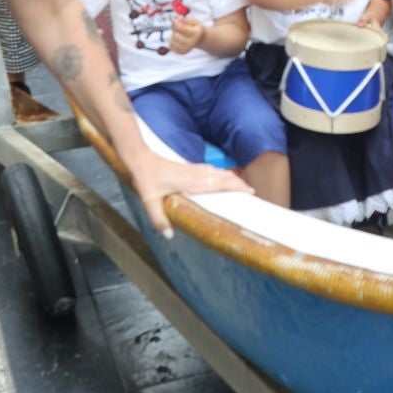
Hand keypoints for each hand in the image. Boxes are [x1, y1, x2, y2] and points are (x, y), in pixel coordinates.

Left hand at [130, 152, 251, 235]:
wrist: (141, 158)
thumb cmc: (146, 178)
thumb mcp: (149, 200)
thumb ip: (159, 218)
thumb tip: (169, 235)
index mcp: (191, 182)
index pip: (219, 182)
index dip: (236, 185)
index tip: (250, 191)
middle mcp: (197, 174)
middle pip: (224, 176)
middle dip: (239, 182)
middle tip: (252, 192)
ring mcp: (194, 169)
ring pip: (219, 172)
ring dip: (232, 177)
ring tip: (242, 187)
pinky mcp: (190, 167)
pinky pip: (212, 171)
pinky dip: (222, 175)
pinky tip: (223, 178)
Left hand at [168, 16, 205, 55]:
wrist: (200, 38)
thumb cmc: (194, 28)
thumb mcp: (193, 21)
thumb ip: (184, 20)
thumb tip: (174, 21)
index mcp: (196, 33)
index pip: (182, 28)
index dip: (176, 23)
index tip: (173, 20)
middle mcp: (193, 42)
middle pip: (176, 36)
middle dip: (174, 30)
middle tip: (178, 28)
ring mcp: (187, 48)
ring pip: (172, 42)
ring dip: (173, 36)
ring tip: (178, 34)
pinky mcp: (182, 52)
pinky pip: (171, 46)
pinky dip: (172, 42)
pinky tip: (177, 39)